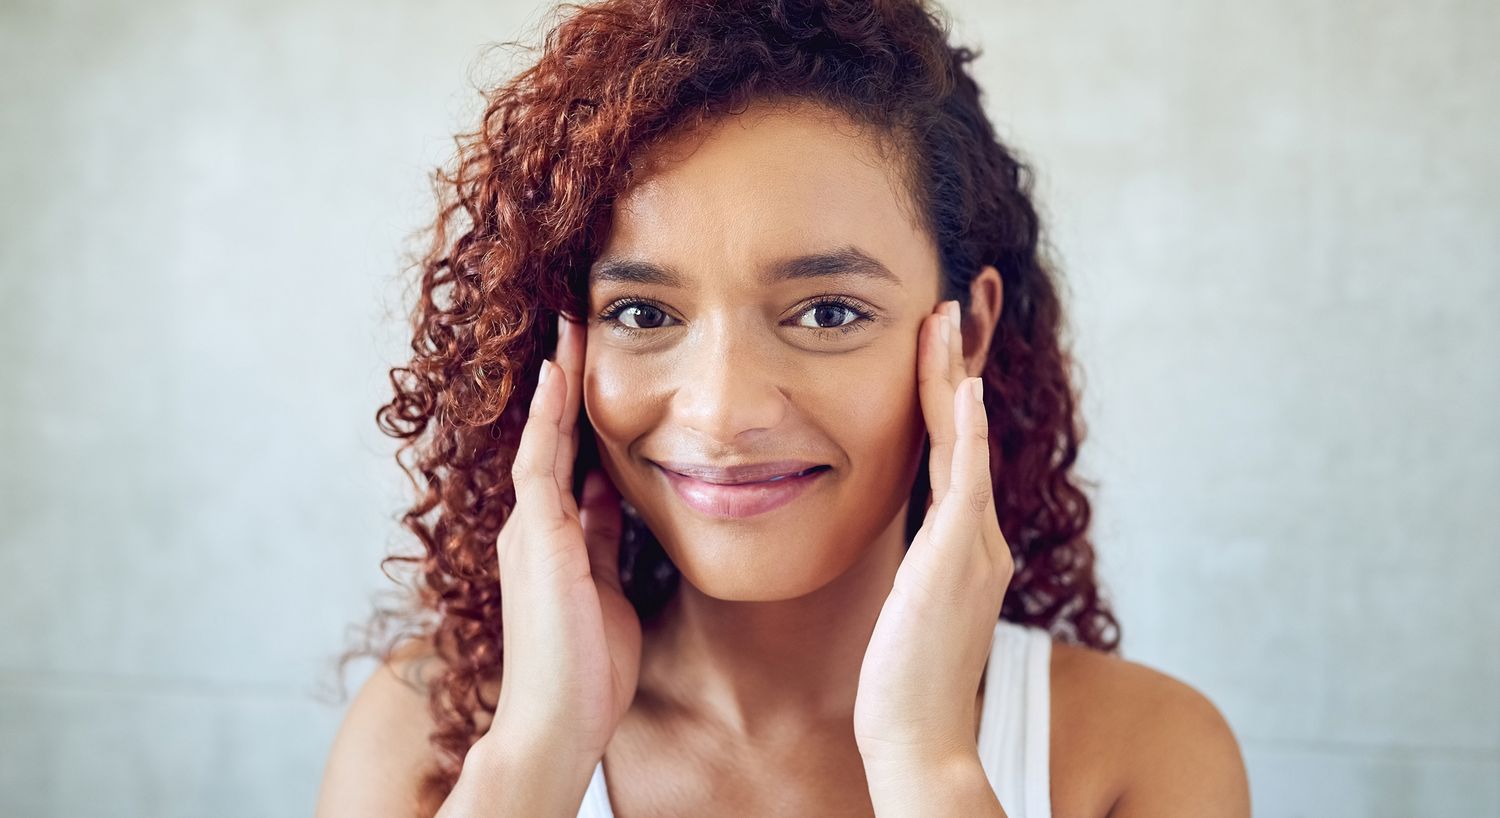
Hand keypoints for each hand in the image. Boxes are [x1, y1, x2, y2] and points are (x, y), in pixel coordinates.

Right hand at [488, 314, 641, 764]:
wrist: (557, 721)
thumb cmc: (588, 670)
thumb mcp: (608, 590)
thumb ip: (606, 543)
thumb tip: (614, 497)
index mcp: (555, 539)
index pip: (569, 459)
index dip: (580, 413)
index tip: (594, 369)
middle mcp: (535, 526)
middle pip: (550, 436)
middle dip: (564, 382)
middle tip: (576, 324)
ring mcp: (531, 528)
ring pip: (541, 436)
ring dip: (557, 381)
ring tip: (569, 326)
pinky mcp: (537, 537)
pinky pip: (540, 459)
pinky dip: (550, 415)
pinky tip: (562, 372)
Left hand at [853, 299, 1013, 764]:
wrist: (919, 739)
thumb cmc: (904, 686)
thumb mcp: (909, 611)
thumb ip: (916, 573)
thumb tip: (905, 557)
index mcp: (967, 548)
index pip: (958, 454)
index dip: (949, 396)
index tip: (939, 348)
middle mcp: (980, 538)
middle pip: (969, 433)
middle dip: (958, 366)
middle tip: (949, 307)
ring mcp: (974, 546)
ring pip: (967, 441)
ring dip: (955, 374)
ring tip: (945, 317)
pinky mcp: (957, 558)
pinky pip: (966, 479)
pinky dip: (968, 429)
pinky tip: (963, 385)